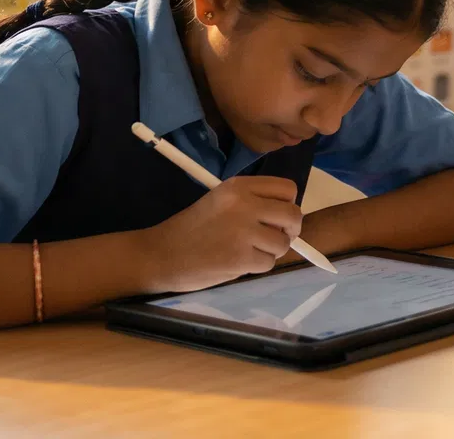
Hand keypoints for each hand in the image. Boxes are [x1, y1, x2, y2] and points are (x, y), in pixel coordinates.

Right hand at [137, 176, 303, 291]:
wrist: (161, 254)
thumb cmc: (190, 228)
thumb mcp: (220, 200)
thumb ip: (252, 202)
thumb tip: (286, 216)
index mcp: (238, 186)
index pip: (287, 189)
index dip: (287, 204)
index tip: (277, 216)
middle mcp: (244, 204)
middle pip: (292, 214)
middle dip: (289, 230)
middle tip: (274, 237)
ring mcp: (244, 231)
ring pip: (283, 242)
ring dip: (271, 251)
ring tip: (248, 251)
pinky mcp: (241, 258)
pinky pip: (268, 263)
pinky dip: (257, 266)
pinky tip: (238, 262)